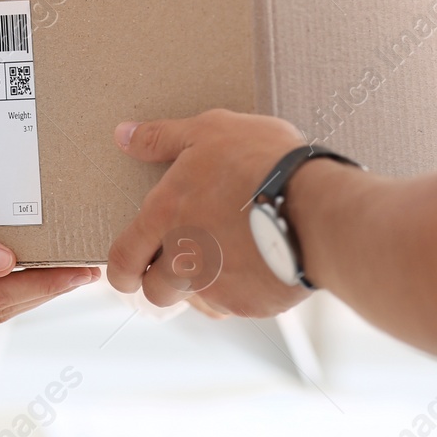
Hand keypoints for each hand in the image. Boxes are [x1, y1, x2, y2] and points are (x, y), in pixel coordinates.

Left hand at [107, 109, 316, 317]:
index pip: (123, 259)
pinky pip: (236, 305)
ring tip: (228, 258)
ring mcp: (217, 285)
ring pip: (197, 301)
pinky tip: (259, 264)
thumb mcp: (208, 131)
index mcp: (164, 217)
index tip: (126, 274)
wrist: (316, 207)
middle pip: (156, 292)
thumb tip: (126, 136)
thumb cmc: (264, 164)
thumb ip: (161, 138)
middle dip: (162, 283)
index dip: (120, 272)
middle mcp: (184, 259)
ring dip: (202, 287)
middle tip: (182, 262)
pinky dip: (241, 290)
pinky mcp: (250, 303)